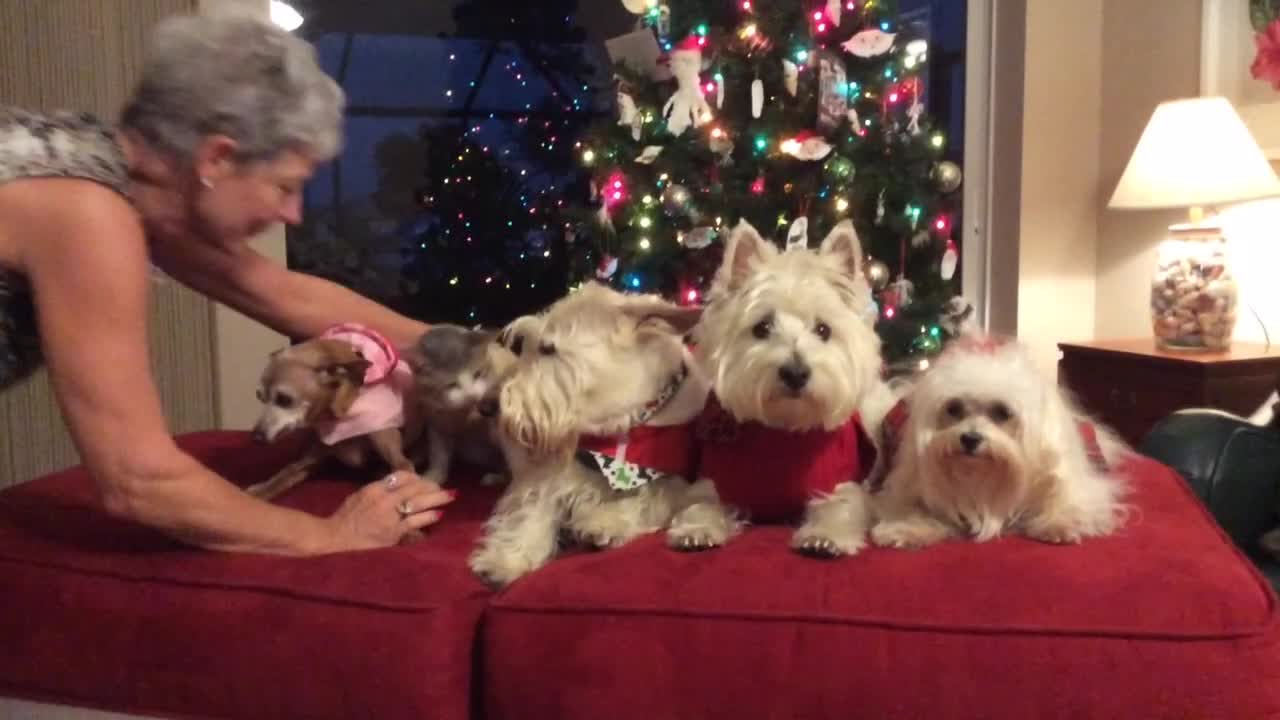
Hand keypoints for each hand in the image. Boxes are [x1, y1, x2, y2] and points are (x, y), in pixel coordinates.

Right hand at [321, 471, 455, 552]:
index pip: (401, 476)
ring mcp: (390, 516)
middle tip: (445, 487)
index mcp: (375, 488)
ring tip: (450, 496)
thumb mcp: (359, 496)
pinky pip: (415, 522)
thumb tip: (399, 486)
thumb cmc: (346, 518)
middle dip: (432, 486)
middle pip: (414, 487)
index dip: (416, 477)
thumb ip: (379, 490)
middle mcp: (384, 499)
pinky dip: (428, 517)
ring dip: (437, 499)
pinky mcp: (394, 532)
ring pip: (419, 503)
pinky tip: (439, 514)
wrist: (336, 539)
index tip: (424, 481)